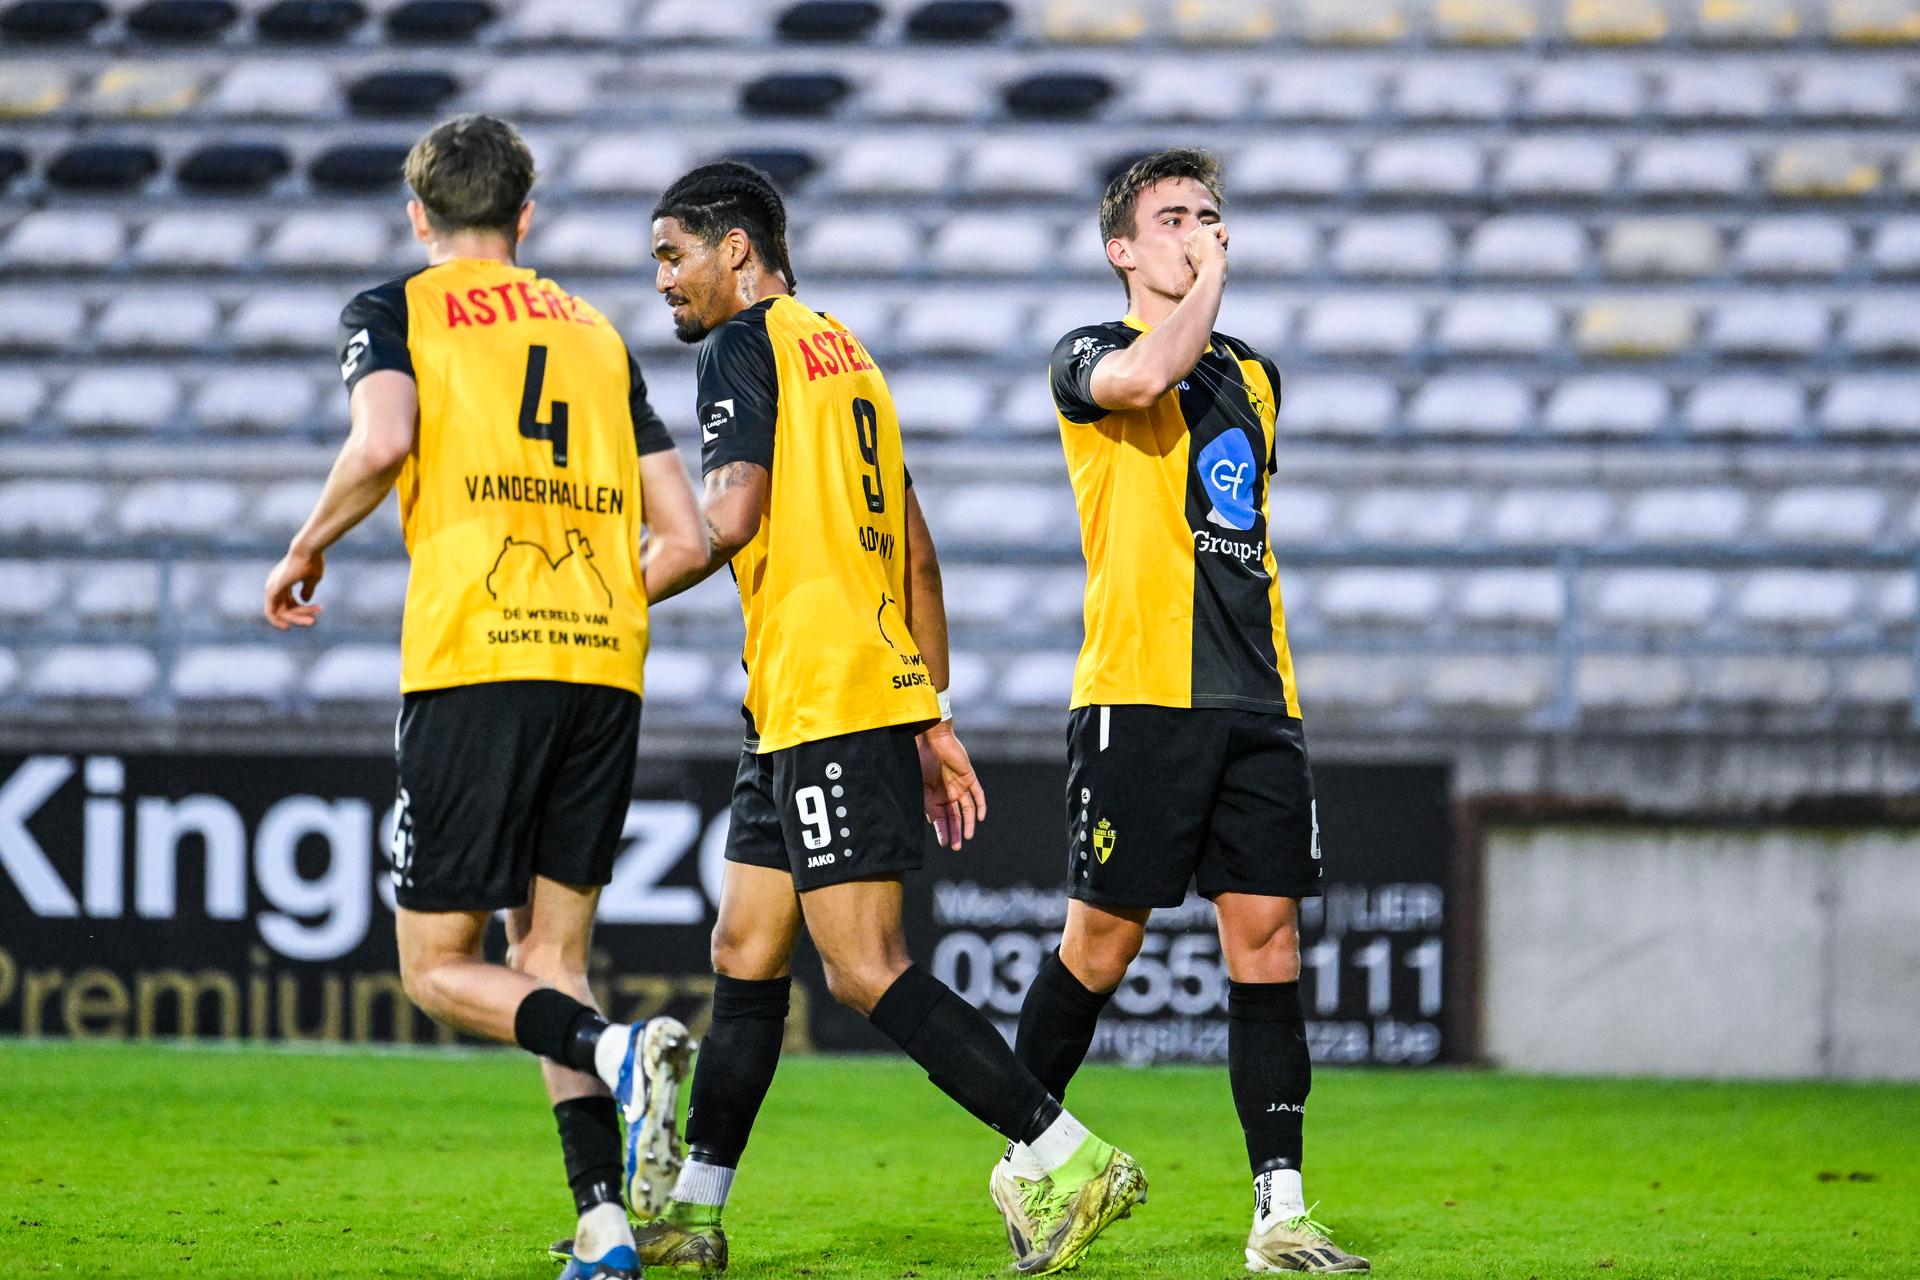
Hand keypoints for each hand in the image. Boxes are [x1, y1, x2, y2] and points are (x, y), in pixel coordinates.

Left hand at [263, 544, 324, 629]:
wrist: (308, 550)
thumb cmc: (312, 561)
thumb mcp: (312, 579)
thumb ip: (307, 590)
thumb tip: (305, 600)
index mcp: (282, 581)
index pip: (288, 602)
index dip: (299, 611)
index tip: (313, 616)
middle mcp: (274, 585)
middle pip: (284, 608)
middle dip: (300, 617)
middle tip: (315, 621)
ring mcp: (272, 587)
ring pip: (281, 612)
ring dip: (296, 619)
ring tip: (313, 621)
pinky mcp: (273, 590)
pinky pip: (272, 611)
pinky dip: (278, 620)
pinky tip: (287, 626)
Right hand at [917, 721, 986, 850]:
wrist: (930, 739)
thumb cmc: (920, 759)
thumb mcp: (918, 785)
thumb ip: (924, 801)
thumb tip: (929, 821)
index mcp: (933, 796)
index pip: (940, 818)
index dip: (942, 831)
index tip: (944, 844)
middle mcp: (947, 793)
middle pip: (954, 816)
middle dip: (954, 832)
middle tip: (956, 847)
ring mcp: (959, 785)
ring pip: (967, 809)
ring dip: (968, 823)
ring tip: (967, 837)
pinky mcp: (969, 777)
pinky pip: (978, 794)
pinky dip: (980, 806)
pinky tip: (980, 818)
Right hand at [1184, 221, 1228, 276]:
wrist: (1210, 275)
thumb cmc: (1209, 272)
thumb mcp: (1204, 257)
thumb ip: (1206, 247)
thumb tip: (1215, 242)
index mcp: (1188, 244)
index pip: (1208, 235)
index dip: (1213, 246)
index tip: (1208, 258)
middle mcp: (1190, 237)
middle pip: (1213, 231)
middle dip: (1217, 243)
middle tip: (1212, 256)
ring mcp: (1196, 233)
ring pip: (1218, 229)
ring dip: (1221, 242)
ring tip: (1214, 253)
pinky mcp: (1206, 232)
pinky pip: (1222, 227)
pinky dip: (1224, 239)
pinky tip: (1217, 249)